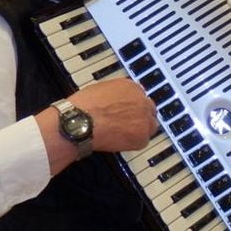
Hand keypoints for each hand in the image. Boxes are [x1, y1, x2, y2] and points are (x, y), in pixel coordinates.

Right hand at [37, 77, 156, 173]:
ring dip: (139, 130)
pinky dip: (133, 143)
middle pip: (148, 110)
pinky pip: (143, 141)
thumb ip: (115, 94)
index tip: (128, 111)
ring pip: (149, 126)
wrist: (81, 123)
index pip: (140, 96)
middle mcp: (142, 101)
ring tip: (122, 134)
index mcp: (131, 87)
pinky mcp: (142, 137)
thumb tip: (115, 100)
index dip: (133, 106)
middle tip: (127, 124)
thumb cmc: (83, 107)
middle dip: (140, 117)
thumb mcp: (100, 89)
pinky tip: (119, 141)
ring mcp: (144, 119)